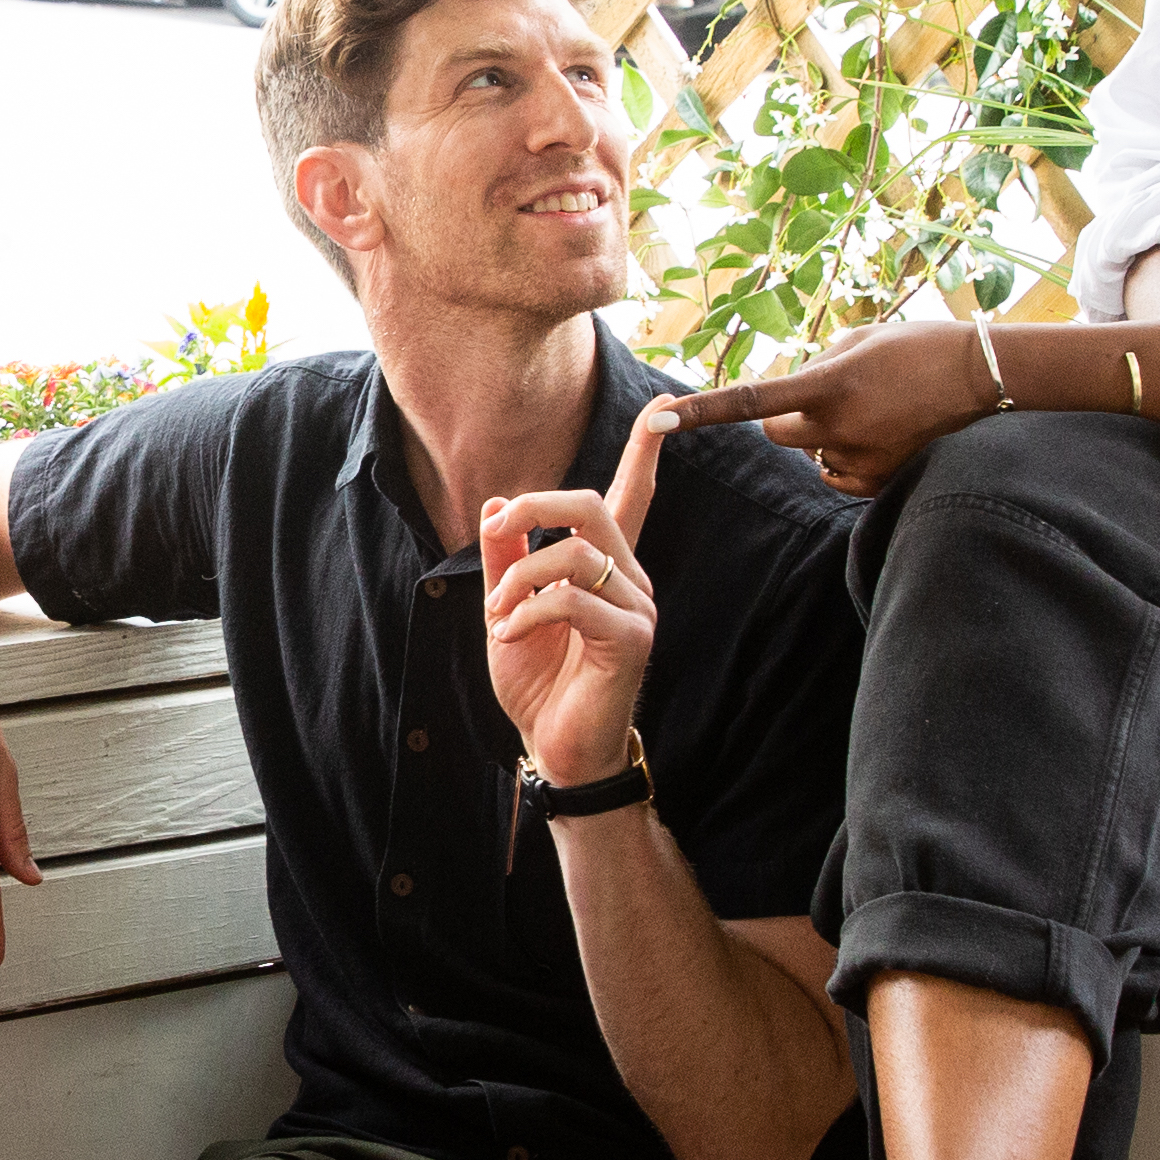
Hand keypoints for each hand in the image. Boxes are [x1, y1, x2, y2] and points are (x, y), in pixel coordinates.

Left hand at [479, 405, 669, 786]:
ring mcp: (636, 608)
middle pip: (592, 506)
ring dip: (518, 577)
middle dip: (535, 507)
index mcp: (606, 566)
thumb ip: (506, 559)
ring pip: (575, 554)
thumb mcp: (507, 610)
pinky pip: (571, 600)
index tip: (663, 410)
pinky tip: (508, 634)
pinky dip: (526, 612)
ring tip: (496, 616)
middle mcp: (630, 579)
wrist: (554, 748)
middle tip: (497, 531)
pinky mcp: (631, 639)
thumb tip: (498, 503)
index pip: (631, 497)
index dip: (644, 453)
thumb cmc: (538, 683)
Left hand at [660, 319, 995, 497]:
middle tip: (829, 397)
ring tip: (875, 411)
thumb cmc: (919, 346)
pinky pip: (839, 474)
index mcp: (830, 384)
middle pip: (777, 434)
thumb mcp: (859, 341)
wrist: (985, 376)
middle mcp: (840, 427)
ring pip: (813, 455)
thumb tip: (787, 397)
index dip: (701, 411)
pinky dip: (848, 458)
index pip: (750, 401)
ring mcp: (861, 460)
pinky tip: (884, 434)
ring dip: (825, 437)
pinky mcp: (880, 482)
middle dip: (787, 420)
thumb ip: (814, 369)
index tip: (658, 419)